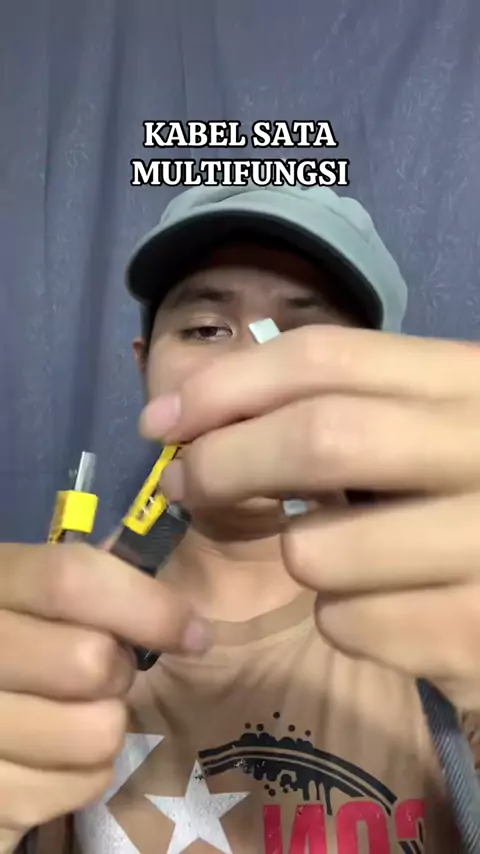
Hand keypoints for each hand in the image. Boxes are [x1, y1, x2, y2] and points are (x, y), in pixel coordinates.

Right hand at [0, 542, 207, 842]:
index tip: (193, 631)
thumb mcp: (33, 591)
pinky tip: (54, 755)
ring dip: (106, 722)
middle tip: (105, 669)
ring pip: (96, 732)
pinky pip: (85, 786)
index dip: (146, 604)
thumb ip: (89, 580)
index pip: (69, 579)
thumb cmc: (17, 636)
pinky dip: (86, 774)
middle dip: (119, 669)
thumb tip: (168, 588)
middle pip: (89, 660)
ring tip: (73, 710)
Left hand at [141, 324, 479, 711]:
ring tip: (344, 560)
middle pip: (321, 437)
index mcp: (470, 384)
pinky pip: (348, 624)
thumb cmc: (469, 502)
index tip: (163, 422)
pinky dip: (342, 620)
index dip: (230, 386)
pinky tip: (388, 610)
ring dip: (302, 558)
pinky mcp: (477, 632)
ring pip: (319, 551)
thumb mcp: (426, 434)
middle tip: (186, 485)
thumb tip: (198, 416)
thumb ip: (344, 409)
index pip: (328, 358)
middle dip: (226, 462)